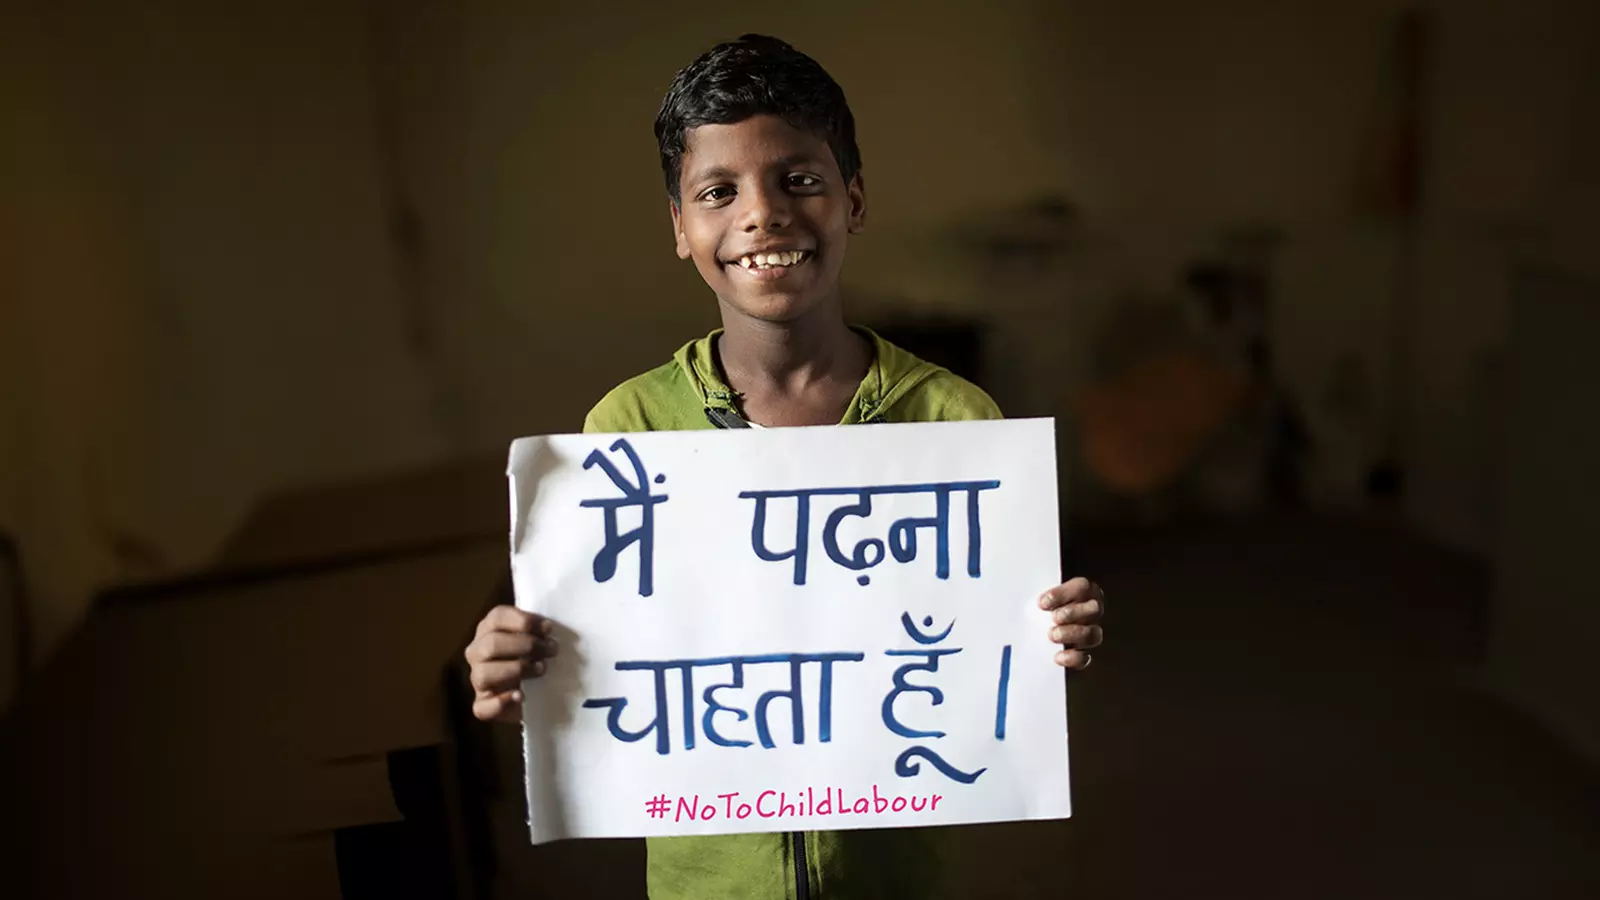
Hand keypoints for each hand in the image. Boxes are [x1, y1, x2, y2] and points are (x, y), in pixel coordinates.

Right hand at [464, 605, 559, 722]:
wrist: (537, 695)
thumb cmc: (535, 658)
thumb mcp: (536, 639)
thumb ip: (538, 630)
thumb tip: (546, 627)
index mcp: (488, 630)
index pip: (497, 617)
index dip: (522, 620)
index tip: (547, 628)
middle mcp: (477, 652)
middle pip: (492, 644)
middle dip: (526, 645)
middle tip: (551, 649)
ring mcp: (477, 680)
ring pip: (484, 674)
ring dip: (516, 670)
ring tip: (541, 669)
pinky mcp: (482, 705)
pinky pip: (481, 707)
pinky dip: (500, 703)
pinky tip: (520, 696)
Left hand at [1039, 577, 1104, 669]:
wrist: (1033, 629)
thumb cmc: (1038, 607)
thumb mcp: (1039, 597)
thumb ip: (1039, 596)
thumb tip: (1022, 595)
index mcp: (1084, 591)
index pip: (1082, 587)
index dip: (1063, 594)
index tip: (1042, 603)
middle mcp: (1092, 611)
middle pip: (1094, 609)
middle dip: (1073, 613)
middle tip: (1054, 618)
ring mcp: (1090, 632)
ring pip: (1093, 634)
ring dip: (1073, 634)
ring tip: (1052, 635)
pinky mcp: (1084, 653)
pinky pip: (1085, 657)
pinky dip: (1073, 658)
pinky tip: (1057, 657)